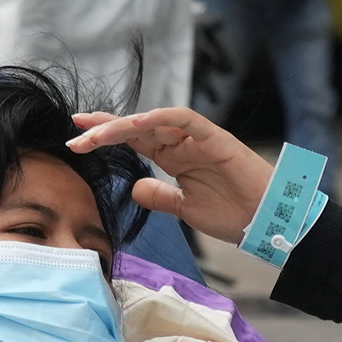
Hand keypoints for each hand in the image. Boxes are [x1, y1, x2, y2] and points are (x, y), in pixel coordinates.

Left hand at [74, 107, 274, 241]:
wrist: (267, 223)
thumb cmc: (234, 215)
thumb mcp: (186, 209)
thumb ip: (160, 196)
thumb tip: (134, 187)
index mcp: (176, 158)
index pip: (135, 140)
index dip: (107, 137)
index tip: (77, 139)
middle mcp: (184, 144)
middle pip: (138, 128)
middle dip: (105, 128)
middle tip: (74, 130)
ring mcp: (199, 138)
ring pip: (155, 122)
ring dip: (123, 125)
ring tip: (94, 133)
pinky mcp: (215, 138)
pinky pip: (185, 120)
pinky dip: (161, 118)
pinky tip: (136, 123)